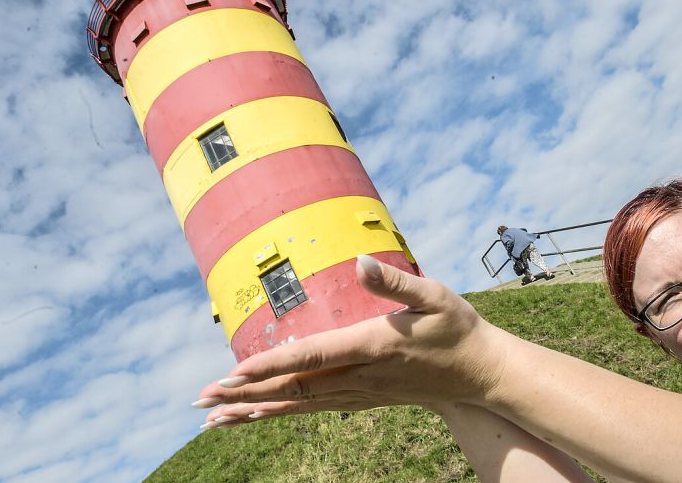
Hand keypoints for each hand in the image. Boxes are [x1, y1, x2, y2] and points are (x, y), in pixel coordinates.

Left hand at [193, 255, 509, 428]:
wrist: (479, 375)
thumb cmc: (458, 330)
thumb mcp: (434, 297)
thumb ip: (395, 283)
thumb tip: (359, 262)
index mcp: (372, 346)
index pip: (311, 357)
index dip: (269, 365)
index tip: (231, 373)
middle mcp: (360, 376)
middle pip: (293, 388)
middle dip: (244, 394)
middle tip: (201, 399)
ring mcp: (360, 392)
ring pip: (298, 405)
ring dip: (255, 410)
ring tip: (216, 418)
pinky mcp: (363, 398)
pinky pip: (313, 409)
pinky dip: (281, 412)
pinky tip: (262, 414)